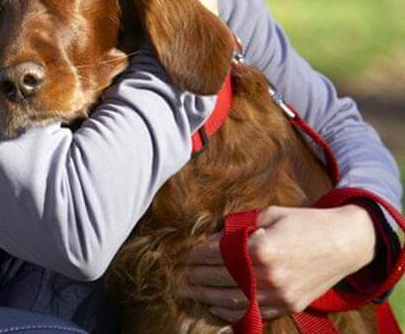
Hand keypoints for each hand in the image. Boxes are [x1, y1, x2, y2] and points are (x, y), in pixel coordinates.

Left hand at [180, 205, 375, 322]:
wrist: (345, 242)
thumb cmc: (305, 223)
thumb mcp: (270, 215)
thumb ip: (239, 227)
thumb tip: (212, 238)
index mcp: (261, 248)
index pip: (217, 255)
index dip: (198, 255)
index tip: (187, 254)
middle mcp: (268, 275)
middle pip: (220, 279)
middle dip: (197, 276)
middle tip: (182, 275)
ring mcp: (279, 294)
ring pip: (232, 301)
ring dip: (207, 296)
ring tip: (190, 291)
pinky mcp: (288, 306)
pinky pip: (252, 313)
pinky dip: (230, 311)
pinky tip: (215, 305)